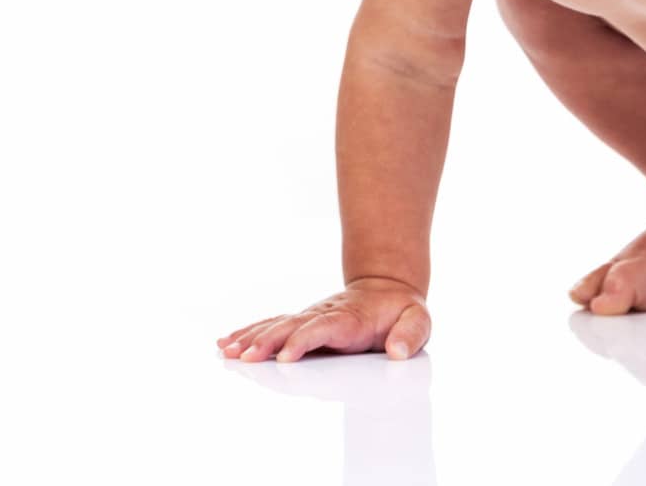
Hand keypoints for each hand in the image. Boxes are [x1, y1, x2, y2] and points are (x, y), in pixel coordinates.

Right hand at [216, 276, 430, 362]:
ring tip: (227, 351)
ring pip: (276, 325)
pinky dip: (249, 333)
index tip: (285, 356)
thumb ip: (411, 334)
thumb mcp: (418, 320)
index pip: (323, 328)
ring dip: (252, 338)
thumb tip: (398, 352)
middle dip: (267, 342)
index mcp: (351, 318)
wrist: (388, 288)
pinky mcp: (302, 322)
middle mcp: (324, 314)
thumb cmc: (402, 310)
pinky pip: (272, 325)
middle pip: (291, 326)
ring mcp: (311, 317)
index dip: (304, 340)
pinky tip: (227, 342)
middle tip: (245, 358)